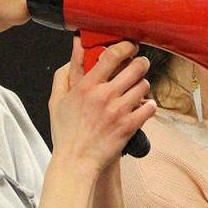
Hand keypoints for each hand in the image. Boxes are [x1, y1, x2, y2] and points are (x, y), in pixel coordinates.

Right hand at [49, 37, 155, 176]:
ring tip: (138, 88)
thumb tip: (73, 53)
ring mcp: (119, 111)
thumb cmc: (66, 133)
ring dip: (143, 85)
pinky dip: (150, 105)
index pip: (112, 55)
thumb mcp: (57, 100)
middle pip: (135, 67)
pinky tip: (144, 106)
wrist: (76, 162)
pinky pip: (150, 107)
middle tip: (140, 64)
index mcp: (86, 86)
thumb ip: (64, 74)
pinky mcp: (129, 126)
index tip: (129, 46)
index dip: (125, 46)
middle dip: (141, 62)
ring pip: (144, 85)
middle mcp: (104, 96)